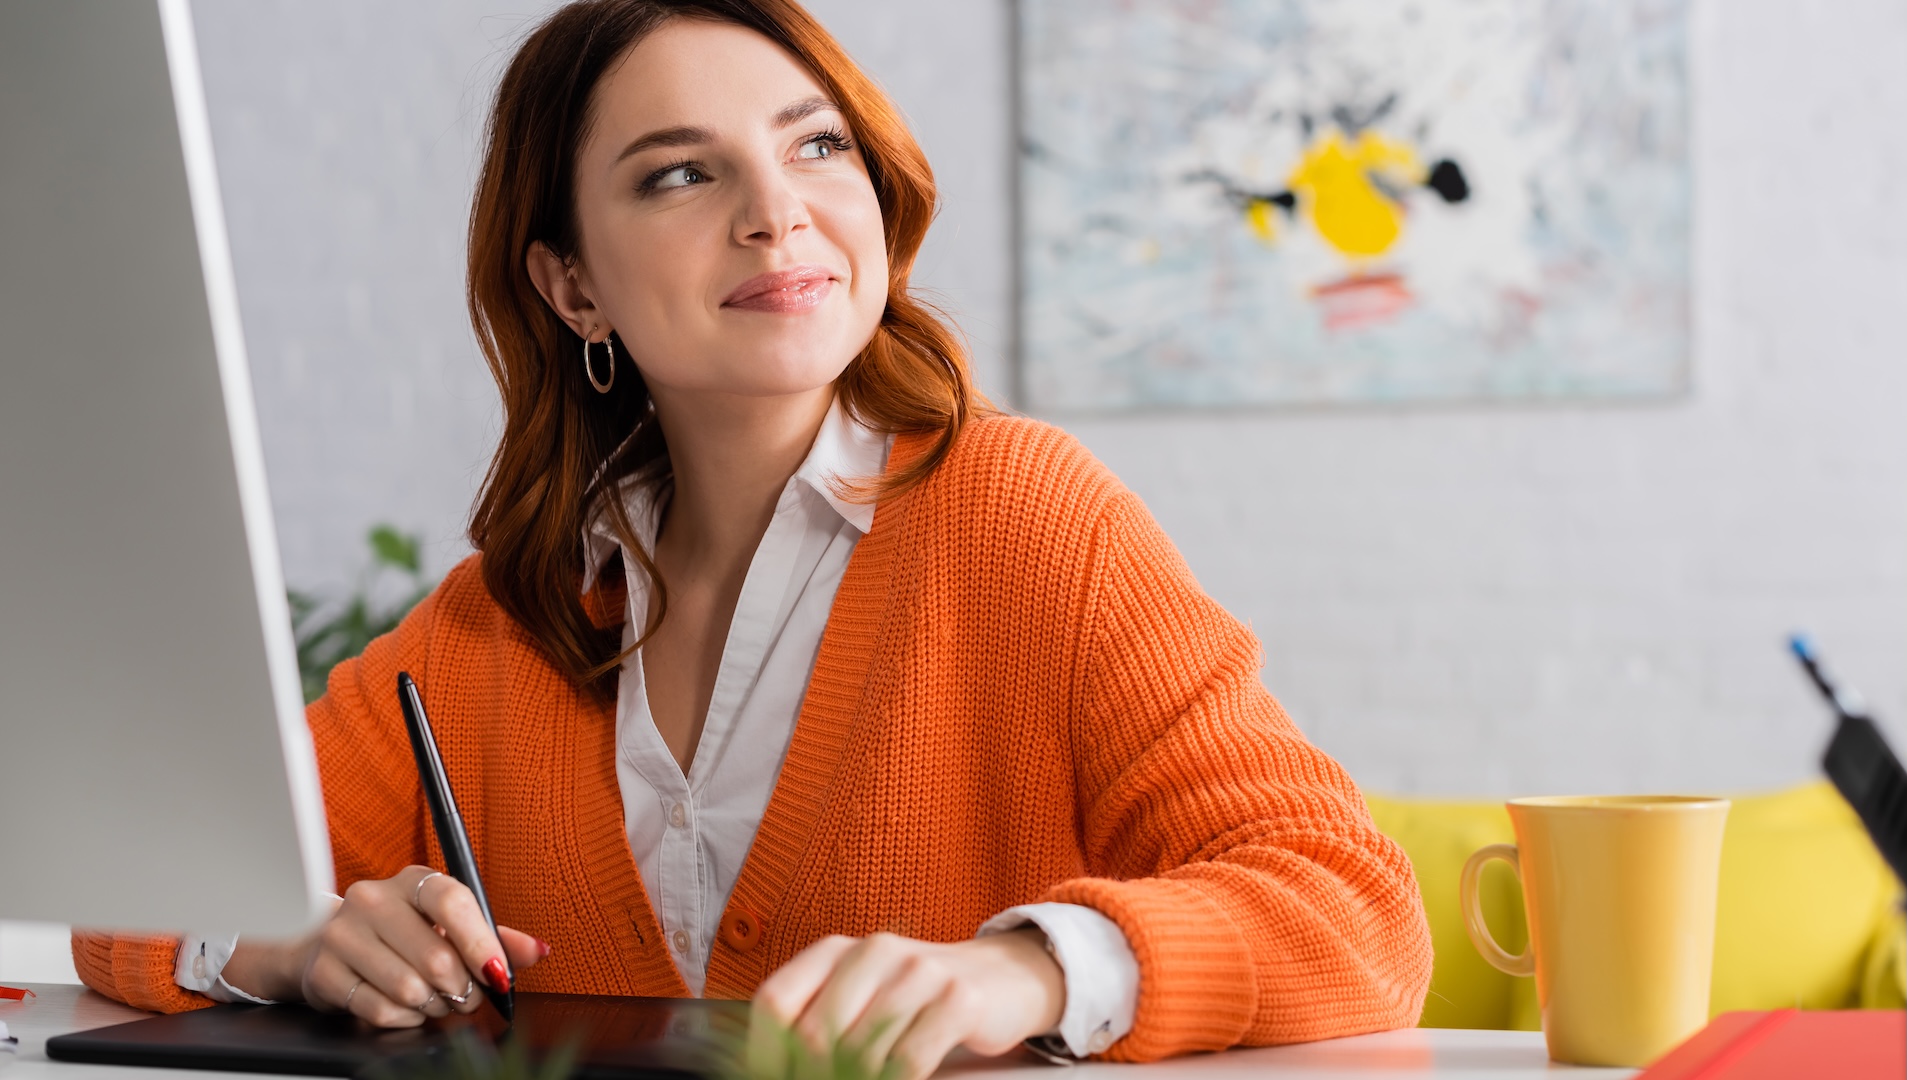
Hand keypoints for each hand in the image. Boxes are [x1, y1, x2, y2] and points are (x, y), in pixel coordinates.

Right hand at [223, 865, 545, 1027]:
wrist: (327, 944)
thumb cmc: (400, 933)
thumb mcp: (446, 925)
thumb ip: (494, 936)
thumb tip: (537, 951)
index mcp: (413, 881)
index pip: (452, 902)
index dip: (481, 943)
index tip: (499, 975)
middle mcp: (374, 900)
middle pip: (436, 957)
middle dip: (462, 989)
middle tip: (466, 996)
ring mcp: (343, 935)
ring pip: (409, 988)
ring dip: (434, 1006)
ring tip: (436, 1000)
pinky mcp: (323, 972)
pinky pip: (381, 1011)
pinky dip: (406, 1019)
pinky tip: (407, 1008)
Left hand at [749, 930, 1064, 1079]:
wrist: (999, 978)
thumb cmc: (915, 998)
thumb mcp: (859, 996)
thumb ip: (815, 1022)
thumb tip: (771, 1070)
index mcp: (837, 950)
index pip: (775, 1001)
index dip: (767, 1054)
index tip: (780, 1078)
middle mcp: (874, 951)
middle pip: (814, 1033)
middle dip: (817, 1076)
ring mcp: (918, 972)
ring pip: (860, 1053)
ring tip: (873, 1078)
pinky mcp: (957, 999)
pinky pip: (908, 1061)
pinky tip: (904, 1078)